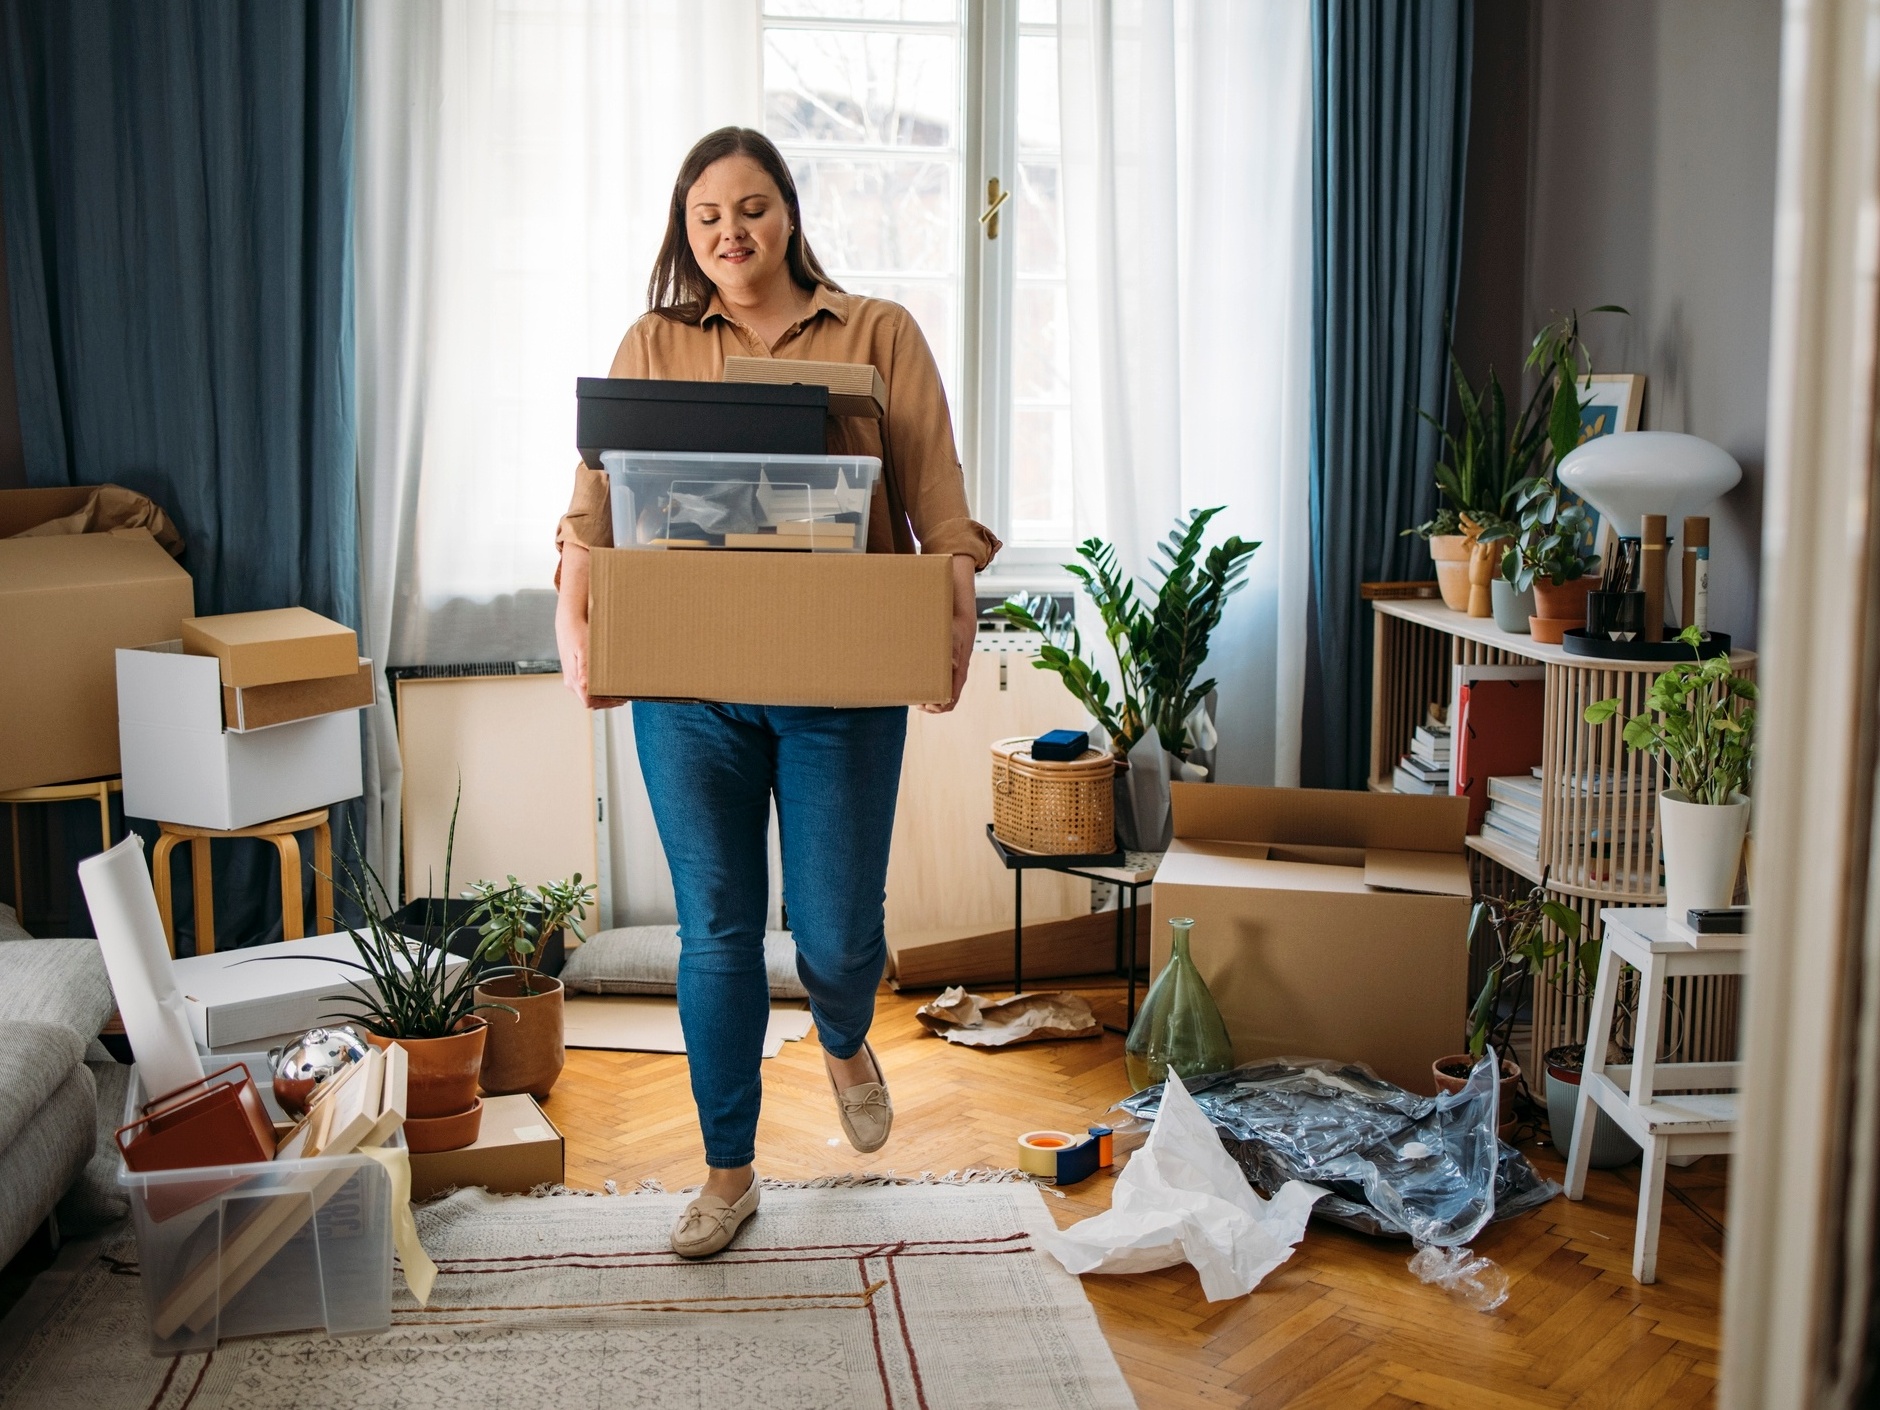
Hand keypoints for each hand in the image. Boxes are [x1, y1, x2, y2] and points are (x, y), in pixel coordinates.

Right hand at [555, 545, 626, 710]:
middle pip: (592, 702)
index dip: (606, 702)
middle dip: (609, 700)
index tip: (621, 697)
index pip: (589, 701)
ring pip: (591, 696)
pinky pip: (590, 687)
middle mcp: (572, 681)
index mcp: (574, 678)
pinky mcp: (577, 673)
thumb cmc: (577, 631)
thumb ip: (584, 667)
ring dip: (606, 696)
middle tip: (627, 694)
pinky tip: (614, 682)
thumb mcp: (583, 647)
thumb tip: (584, 685)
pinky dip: (602, 688)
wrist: (569, 619)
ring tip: (623, 689)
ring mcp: (574, 678)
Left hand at [918, 554, 977, 713]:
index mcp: (958, 673)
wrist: (959, 614)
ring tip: (906, 689)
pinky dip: (922, 684)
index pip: (949, 700)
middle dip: (926, 704)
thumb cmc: (956, 625)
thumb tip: (953, 666)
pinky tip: (908, 676)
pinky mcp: (942, 666)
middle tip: (910, 697)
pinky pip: (933, 682)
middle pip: (941, 702)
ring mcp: (948, 672)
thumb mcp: (955, 635)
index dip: (935, 707)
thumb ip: (953, 649)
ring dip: (923, 696)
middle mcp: (953, 676)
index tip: (921, 702)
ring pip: (936, 694)